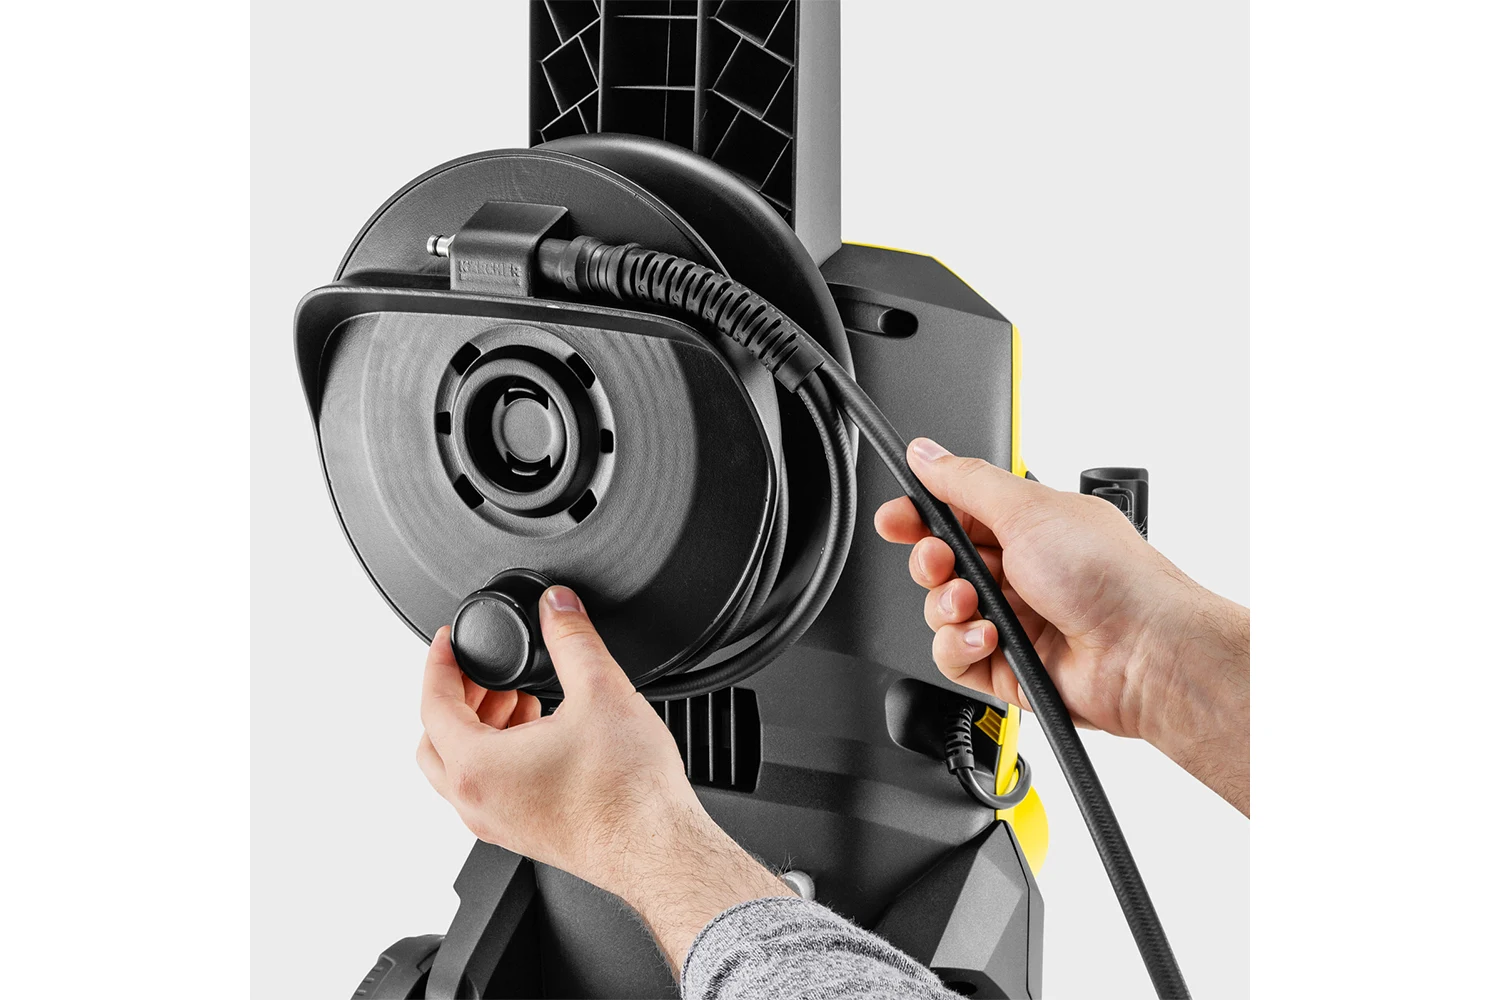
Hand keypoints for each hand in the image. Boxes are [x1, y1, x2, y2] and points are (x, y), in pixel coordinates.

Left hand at [416, 586, 792, 971]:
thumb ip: (572, 637)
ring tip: (519, 698)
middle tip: (484, 671)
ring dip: (478, 727)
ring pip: (460, 769)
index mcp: (478, 767)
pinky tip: (541, 735)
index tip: (449, 641)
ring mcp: (498, 824)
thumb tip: (558, 605)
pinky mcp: (524, 834)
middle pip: (435, 740)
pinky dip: (498, 755)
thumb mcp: (600, 691)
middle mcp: (477, 802)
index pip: (432, 703)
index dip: (439, 662)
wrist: (657, 850)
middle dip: (456, 697)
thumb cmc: (628, 793)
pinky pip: (488, 789)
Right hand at [875, 438, 1248, 813]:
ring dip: (947, 608)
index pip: (953, 513)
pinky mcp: (1006, 666)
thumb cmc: (1111, 576)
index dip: (918, 515)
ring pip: (941, 612)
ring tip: (975, 606)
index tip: (896, 517)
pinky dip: (961, 646)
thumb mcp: (1029, 509)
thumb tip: (926, 454)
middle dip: (930, 563)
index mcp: (1026, 524)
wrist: (1144, 651)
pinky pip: (954, 656)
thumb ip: (967, 482)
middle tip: (941, 563)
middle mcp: (1018, 570)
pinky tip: (988, 638)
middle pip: (940, 564)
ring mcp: (1012, 619)